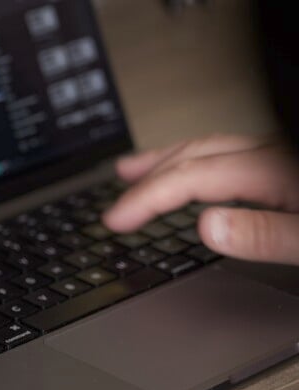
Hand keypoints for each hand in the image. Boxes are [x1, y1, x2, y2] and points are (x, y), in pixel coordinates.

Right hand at [102, 134, 298, 265]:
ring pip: (208, 148)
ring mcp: (280, 153)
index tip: (115, 220)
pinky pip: (227, 152)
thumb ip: (266, 235)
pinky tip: (191, 171)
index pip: (192, 177)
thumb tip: (207, 228)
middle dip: (144, 181)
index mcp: (275, 170)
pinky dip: (194, 160)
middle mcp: (273, 153)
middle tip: (113, 209)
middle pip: (193, 157)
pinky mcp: (286, 162)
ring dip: (163, 161)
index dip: (147, 197)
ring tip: (129, 170)